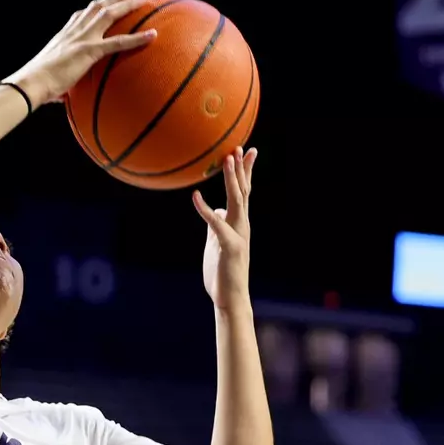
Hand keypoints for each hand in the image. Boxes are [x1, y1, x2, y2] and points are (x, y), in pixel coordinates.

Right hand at [6, 0, 156, 108]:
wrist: (31, 84)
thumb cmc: (37, 87)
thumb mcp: (51, 80)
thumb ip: (61, 84)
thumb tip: (61, 99)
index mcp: (63, 36)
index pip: (81, 15)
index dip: (95, 7)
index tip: (105, 2)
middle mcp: (73, 31)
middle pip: (98, 7)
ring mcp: (82, 39)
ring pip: (109, 14)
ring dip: (128, 5)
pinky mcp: (88, 51)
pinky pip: (118, 42)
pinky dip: (137, 38)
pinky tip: (153, 35)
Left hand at [193, 147, 257, 309]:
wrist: (231, 298)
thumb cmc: (223, 272)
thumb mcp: (217, 243)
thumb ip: (217, 225)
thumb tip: (216, 209)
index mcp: (239, 224)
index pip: (244, 192)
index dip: (246, 171)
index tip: (247, 151)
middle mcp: (242, 225)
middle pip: (243, 191)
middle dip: (242, 168)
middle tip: (240, 146)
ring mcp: (238, 235)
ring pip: (237, 201)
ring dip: (232, 180)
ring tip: (228, 160)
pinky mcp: (229, 247)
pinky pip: (216, 224)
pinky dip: (206, 210)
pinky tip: (196, 196)